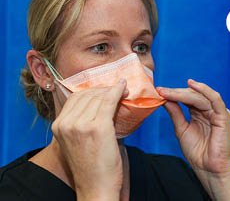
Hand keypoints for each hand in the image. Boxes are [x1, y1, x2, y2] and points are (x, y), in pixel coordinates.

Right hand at [51, 80, 127, 199]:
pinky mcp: (97, 127)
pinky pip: (109, 101)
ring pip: (99, 97)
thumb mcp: (77, 140)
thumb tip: (99, 99)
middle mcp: (66, 123)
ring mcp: (80, 125)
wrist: (96, 187)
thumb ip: (81, 121)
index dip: (93, 91)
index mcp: (58, 126)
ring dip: (113, 90)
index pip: (75, 97)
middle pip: (87, 95)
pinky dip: (118, 92)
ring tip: (124, 90)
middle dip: (104, 89)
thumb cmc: (91, 166)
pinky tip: (125, 89)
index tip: (106, 90)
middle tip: (119, 88)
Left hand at [157, 80, 229, 199]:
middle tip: (161, 90)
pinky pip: (215, 99)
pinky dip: (204, 90)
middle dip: (176, 92)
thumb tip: (166, 99)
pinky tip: (192, 85)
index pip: (187, 98)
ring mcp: (217, 112)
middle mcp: (209, 110)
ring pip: (201, 96)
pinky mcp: (223, 116)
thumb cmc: (198, 153)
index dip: (173, 94)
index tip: (158, 91)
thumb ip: (176, 114)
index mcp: (200, 113)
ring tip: (169, 91)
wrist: (208, 169)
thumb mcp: (182, 130)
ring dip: (184, 92)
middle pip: (193, 95)